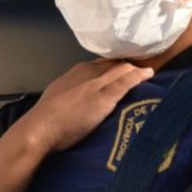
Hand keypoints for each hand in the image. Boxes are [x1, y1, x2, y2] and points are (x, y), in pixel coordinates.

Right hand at [11, 61, 153, 154]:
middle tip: (146, 67)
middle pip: (114, 64)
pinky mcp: (104, 96)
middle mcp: (87, 72)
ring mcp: (96, 83)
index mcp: (77, 71)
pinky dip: (138, 76)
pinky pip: (126, 81)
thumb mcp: (61, 96)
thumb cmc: (48, 118)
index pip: (103, 63)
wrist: (41, 127)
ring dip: (137, 69)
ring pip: (122, 69)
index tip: (129, 69)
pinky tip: (148, 75)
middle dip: (130, 65)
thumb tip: (81, 98)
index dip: (117, 66)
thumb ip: (74, 92)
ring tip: (150, 71)